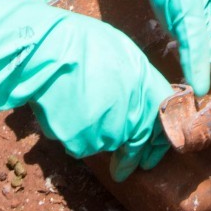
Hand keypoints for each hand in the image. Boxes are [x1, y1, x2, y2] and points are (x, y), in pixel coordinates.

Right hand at [0, 0, 170, 179]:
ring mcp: (108, 132)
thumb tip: (145, 97)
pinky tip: (63, 109)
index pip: (161, 126)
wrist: (49, 52)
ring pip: (104, 142)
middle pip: (135, 141)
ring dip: (96, 134)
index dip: (157, 143)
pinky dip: (72, 133)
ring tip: (78, 105)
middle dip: (129, 154)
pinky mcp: (82, 142)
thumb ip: (140, 81)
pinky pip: (80, 143)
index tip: (150, 155)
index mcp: (147, 90)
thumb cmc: (83, 43)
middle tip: (121, 167)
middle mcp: (133, 115)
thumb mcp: (124, 53)